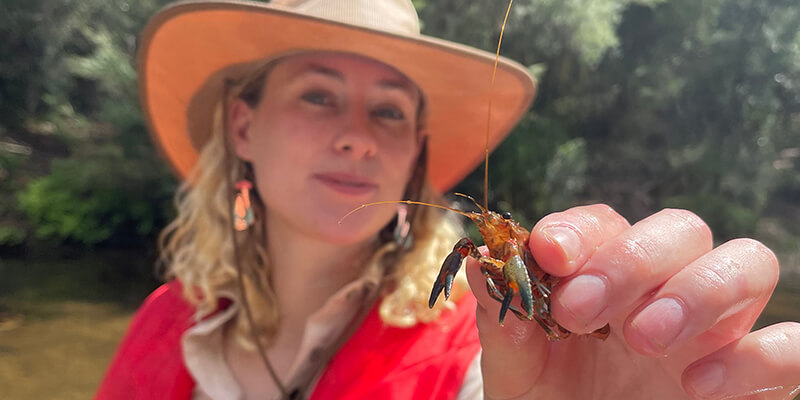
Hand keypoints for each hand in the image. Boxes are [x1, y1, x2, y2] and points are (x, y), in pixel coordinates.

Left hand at [467, 205, 799, 399]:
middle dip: (632, 259)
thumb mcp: (518, 368)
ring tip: (643, 338)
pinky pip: (791, 344)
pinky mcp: (754, 375)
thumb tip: (481, 261)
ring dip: (697, 290)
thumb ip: (506, 318)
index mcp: (605, 274)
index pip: (605, 223)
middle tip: (581, 310)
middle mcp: (665, 288)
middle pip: (682, 227)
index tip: (547, 254)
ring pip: (749, 261)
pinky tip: (696, 383)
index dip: (579, 230)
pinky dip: (756, 354)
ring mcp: (716, 328)